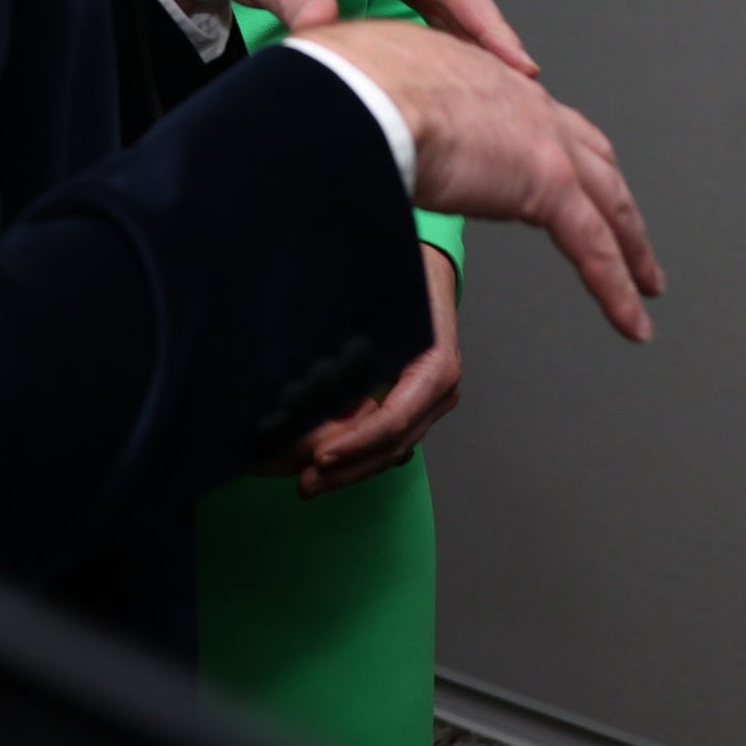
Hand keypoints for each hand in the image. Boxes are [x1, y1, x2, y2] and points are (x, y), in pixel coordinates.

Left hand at [296, 245, 463, 495]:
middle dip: (348, 468)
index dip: (355, 443)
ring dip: (351, 469)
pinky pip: (389, 439)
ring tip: (309, 483)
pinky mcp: (417, 403)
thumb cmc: (400, 273)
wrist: (425, 261)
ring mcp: (432, 400)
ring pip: (391, 450)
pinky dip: (359, 454)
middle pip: (393, 445)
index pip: (393, 420)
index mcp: (436, 366)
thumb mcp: (379, 300)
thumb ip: (353, 340)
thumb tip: (311, 373)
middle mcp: (440, 390)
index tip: (319, 457)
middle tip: (304, 484)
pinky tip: (327, 464)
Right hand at [298, 18, 661, 341]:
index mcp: (481, 76)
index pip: (534, 118)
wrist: (358, 88)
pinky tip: (632, 322)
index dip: (556, 147)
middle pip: (593, 157)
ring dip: (631, 248)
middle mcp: (524, 101)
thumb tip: (350, 134)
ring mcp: (542, 141)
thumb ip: (377, 112)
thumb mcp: (366, 87)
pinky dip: (617, 289)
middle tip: (631, 233)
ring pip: (608, 204)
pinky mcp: (546, 184)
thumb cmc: (342, 83)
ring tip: (645, 285)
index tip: (564, 172)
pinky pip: (595, 250)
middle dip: (614, 196)